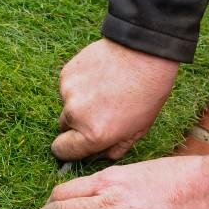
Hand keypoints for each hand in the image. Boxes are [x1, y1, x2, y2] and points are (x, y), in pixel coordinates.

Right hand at [54, 39, 178, 161]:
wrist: (145, 52)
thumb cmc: (147, 93)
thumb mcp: (137, 130)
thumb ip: (112, 150)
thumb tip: (93, 156)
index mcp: (93, 135)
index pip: (62, 151)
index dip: (68, 149)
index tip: (75, 143)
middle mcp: (75, 115)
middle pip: (63, 127)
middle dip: (77, 124)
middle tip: (100, 111)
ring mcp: (68, 92)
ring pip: (67, 105)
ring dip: (79, 102)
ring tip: (104, 90)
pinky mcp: (66, 73)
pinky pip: (68, 86)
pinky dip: (79, 85)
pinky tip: (99, 77)